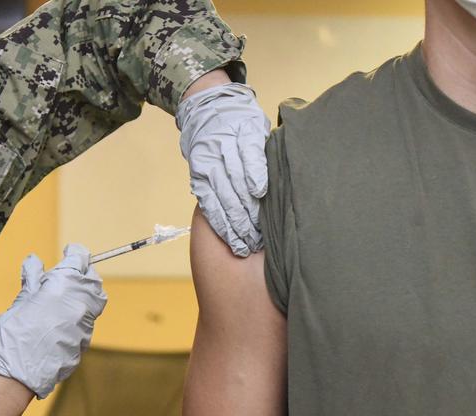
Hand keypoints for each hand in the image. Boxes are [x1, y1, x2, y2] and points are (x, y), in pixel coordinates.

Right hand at [0, 244, 107, 398]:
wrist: (20, 371)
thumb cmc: (16, 331)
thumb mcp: (22, 299)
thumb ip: (34, 278)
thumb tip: (34, 261)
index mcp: (66, 283)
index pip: (80, 258)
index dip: (74, 252)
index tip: (68, 251)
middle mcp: (82, 300)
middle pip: (92, 278)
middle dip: (83, 272)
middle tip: (68, 273)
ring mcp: (87, 322)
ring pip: (95, 300)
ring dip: (85, 293)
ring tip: (67, 295)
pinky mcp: (86, 340)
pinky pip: (87, 321)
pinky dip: (79, 315)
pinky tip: (62, 320)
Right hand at [177, 83, 271, 256]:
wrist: (207, 109)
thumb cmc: (242, 120)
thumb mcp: (258, 125)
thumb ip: (266, 149)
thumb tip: (278, 180)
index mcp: (241, 132)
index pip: (249, 157)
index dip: (254, 176)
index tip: (261, 194)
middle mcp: (220, 149)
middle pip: (235, 185)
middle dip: (248, 213)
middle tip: (261, 236)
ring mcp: (207, 165)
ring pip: (220, 199)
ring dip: (234, 225)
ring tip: (247, 246)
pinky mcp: (198, 177)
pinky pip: (207, 204)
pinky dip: (219, 223)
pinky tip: (229, 238)